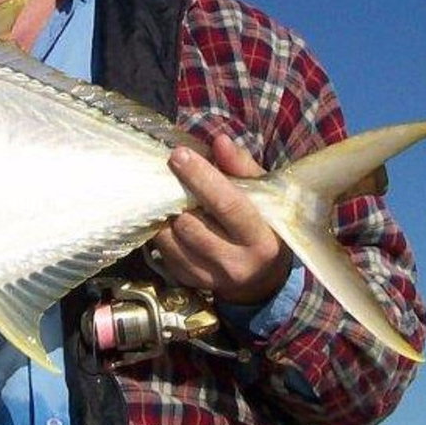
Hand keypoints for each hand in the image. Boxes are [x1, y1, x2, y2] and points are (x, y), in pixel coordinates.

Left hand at [151, 135, 292, 304]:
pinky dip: (162, 231)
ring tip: (172, 197)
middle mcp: (236, 263)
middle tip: (173, 173)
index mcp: (260, 238)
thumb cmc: (262, 224)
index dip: (201, 178)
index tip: (179, 155)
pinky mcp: (189, 282)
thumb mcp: (263, 196)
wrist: (261, 278)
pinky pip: (163, 252)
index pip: (227, 204)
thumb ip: (241, 168)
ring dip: (166, 213)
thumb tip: (220, 142)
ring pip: (171, 239)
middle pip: (191, 224)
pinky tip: (171, 219)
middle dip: (177, 195)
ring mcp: (210, 277)